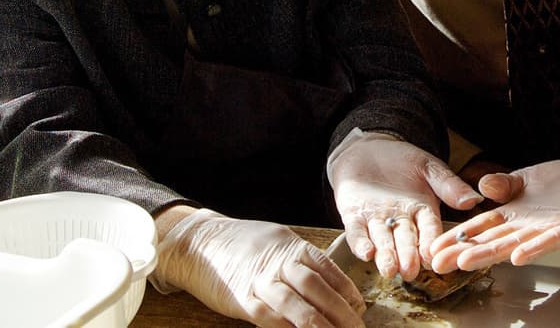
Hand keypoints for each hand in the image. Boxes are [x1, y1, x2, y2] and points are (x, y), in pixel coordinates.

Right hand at [151, 208, 364, 327]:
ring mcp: (259, 281)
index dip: (346, 289)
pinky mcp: (241, 299)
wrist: (200, 243)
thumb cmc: (242, 243)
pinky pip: (268, 317)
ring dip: (318, 324)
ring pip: (295, 304)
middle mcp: (278, 262)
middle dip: (339, 310)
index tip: (360, 307)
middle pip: (316, 287)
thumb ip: (301, 261)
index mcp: (291, 246)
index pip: (326, 268)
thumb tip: (332, 286)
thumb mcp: (277, 240)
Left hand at [327, 128, 482, 279]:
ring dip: (385, 257)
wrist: (367, 148)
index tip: (434, 257)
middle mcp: (401, 221)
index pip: (430, 230)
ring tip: (389, 270)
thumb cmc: (401, 158)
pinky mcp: (354, 216)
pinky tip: (365, 253)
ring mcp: (377, 221)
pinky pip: (356, 232)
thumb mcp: (428, 167)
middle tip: (410, 272)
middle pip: (406, 241)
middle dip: (408, 257)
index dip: (431, 244)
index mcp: (423, 211)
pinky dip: (360, 243)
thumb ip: (449, 184)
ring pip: (382, 242)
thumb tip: (475, 199)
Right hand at [428, 146, 559, 272]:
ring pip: (515, 245)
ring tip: (467, 262)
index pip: (480, 228)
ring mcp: (549, 230)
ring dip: (491, 254)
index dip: (457, 237)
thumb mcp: (526, 179)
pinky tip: (518, 257)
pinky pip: (552, 241)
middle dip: (464, 252)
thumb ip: (504, 184)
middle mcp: (528, 227)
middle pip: (491, 241)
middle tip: (438, 264)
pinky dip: (535, 249)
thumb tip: (482, 184)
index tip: (433, 248)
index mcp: (514, 214)